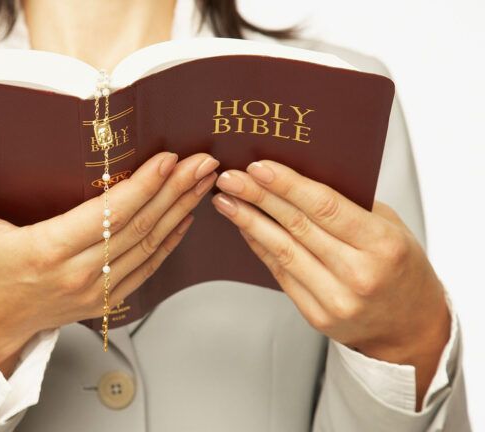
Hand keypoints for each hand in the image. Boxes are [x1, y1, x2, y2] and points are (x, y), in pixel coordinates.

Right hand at [0, 142, 218, 375]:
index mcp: (46, 252)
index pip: (107, 216)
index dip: (142, 187)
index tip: (167, 160)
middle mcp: (78, 273)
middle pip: (138, 229)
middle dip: (175, 192)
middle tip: (202, 161)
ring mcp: (96, 290)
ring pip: (149, 248)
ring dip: (180, 212)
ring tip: (202, 182)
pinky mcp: (106, 299)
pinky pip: (147, 269)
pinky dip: (170, 243)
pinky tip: (185, 218)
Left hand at [211, 159, 449, 409]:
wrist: (409, 326)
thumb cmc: (399, 267)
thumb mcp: (390, 227)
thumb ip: (350, 204)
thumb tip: (296, 176)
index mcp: (382, 244)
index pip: (326, 207)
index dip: (288, 185)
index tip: (259, 167)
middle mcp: (359, 274)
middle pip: (297, 226)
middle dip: (258, 197)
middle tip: (230, 177)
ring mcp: (336, 299)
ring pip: (282, 251)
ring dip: (249, 222)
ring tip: (226, 200)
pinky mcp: (316, 315)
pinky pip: (280, 273)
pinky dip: (259, 246)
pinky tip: (244, 227)